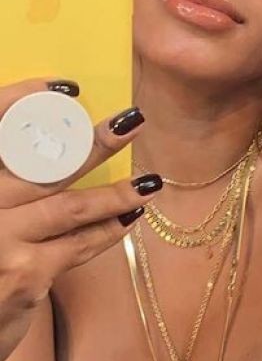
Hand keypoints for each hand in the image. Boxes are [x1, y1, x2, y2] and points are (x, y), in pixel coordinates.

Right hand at [0, 78, 159, 360]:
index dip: (22, 100)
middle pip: (42, 163)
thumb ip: (5, 184)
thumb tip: (56, 153)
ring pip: (69, 205)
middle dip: (93, 142)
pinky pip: (78, 245)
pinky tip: (128, 218)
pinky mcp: (25, 274)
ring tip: (148, 181)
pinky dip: (107, 231)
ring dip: (114, 192)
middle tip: (132, 121)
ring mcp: (0, 239)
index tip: (64, 86)